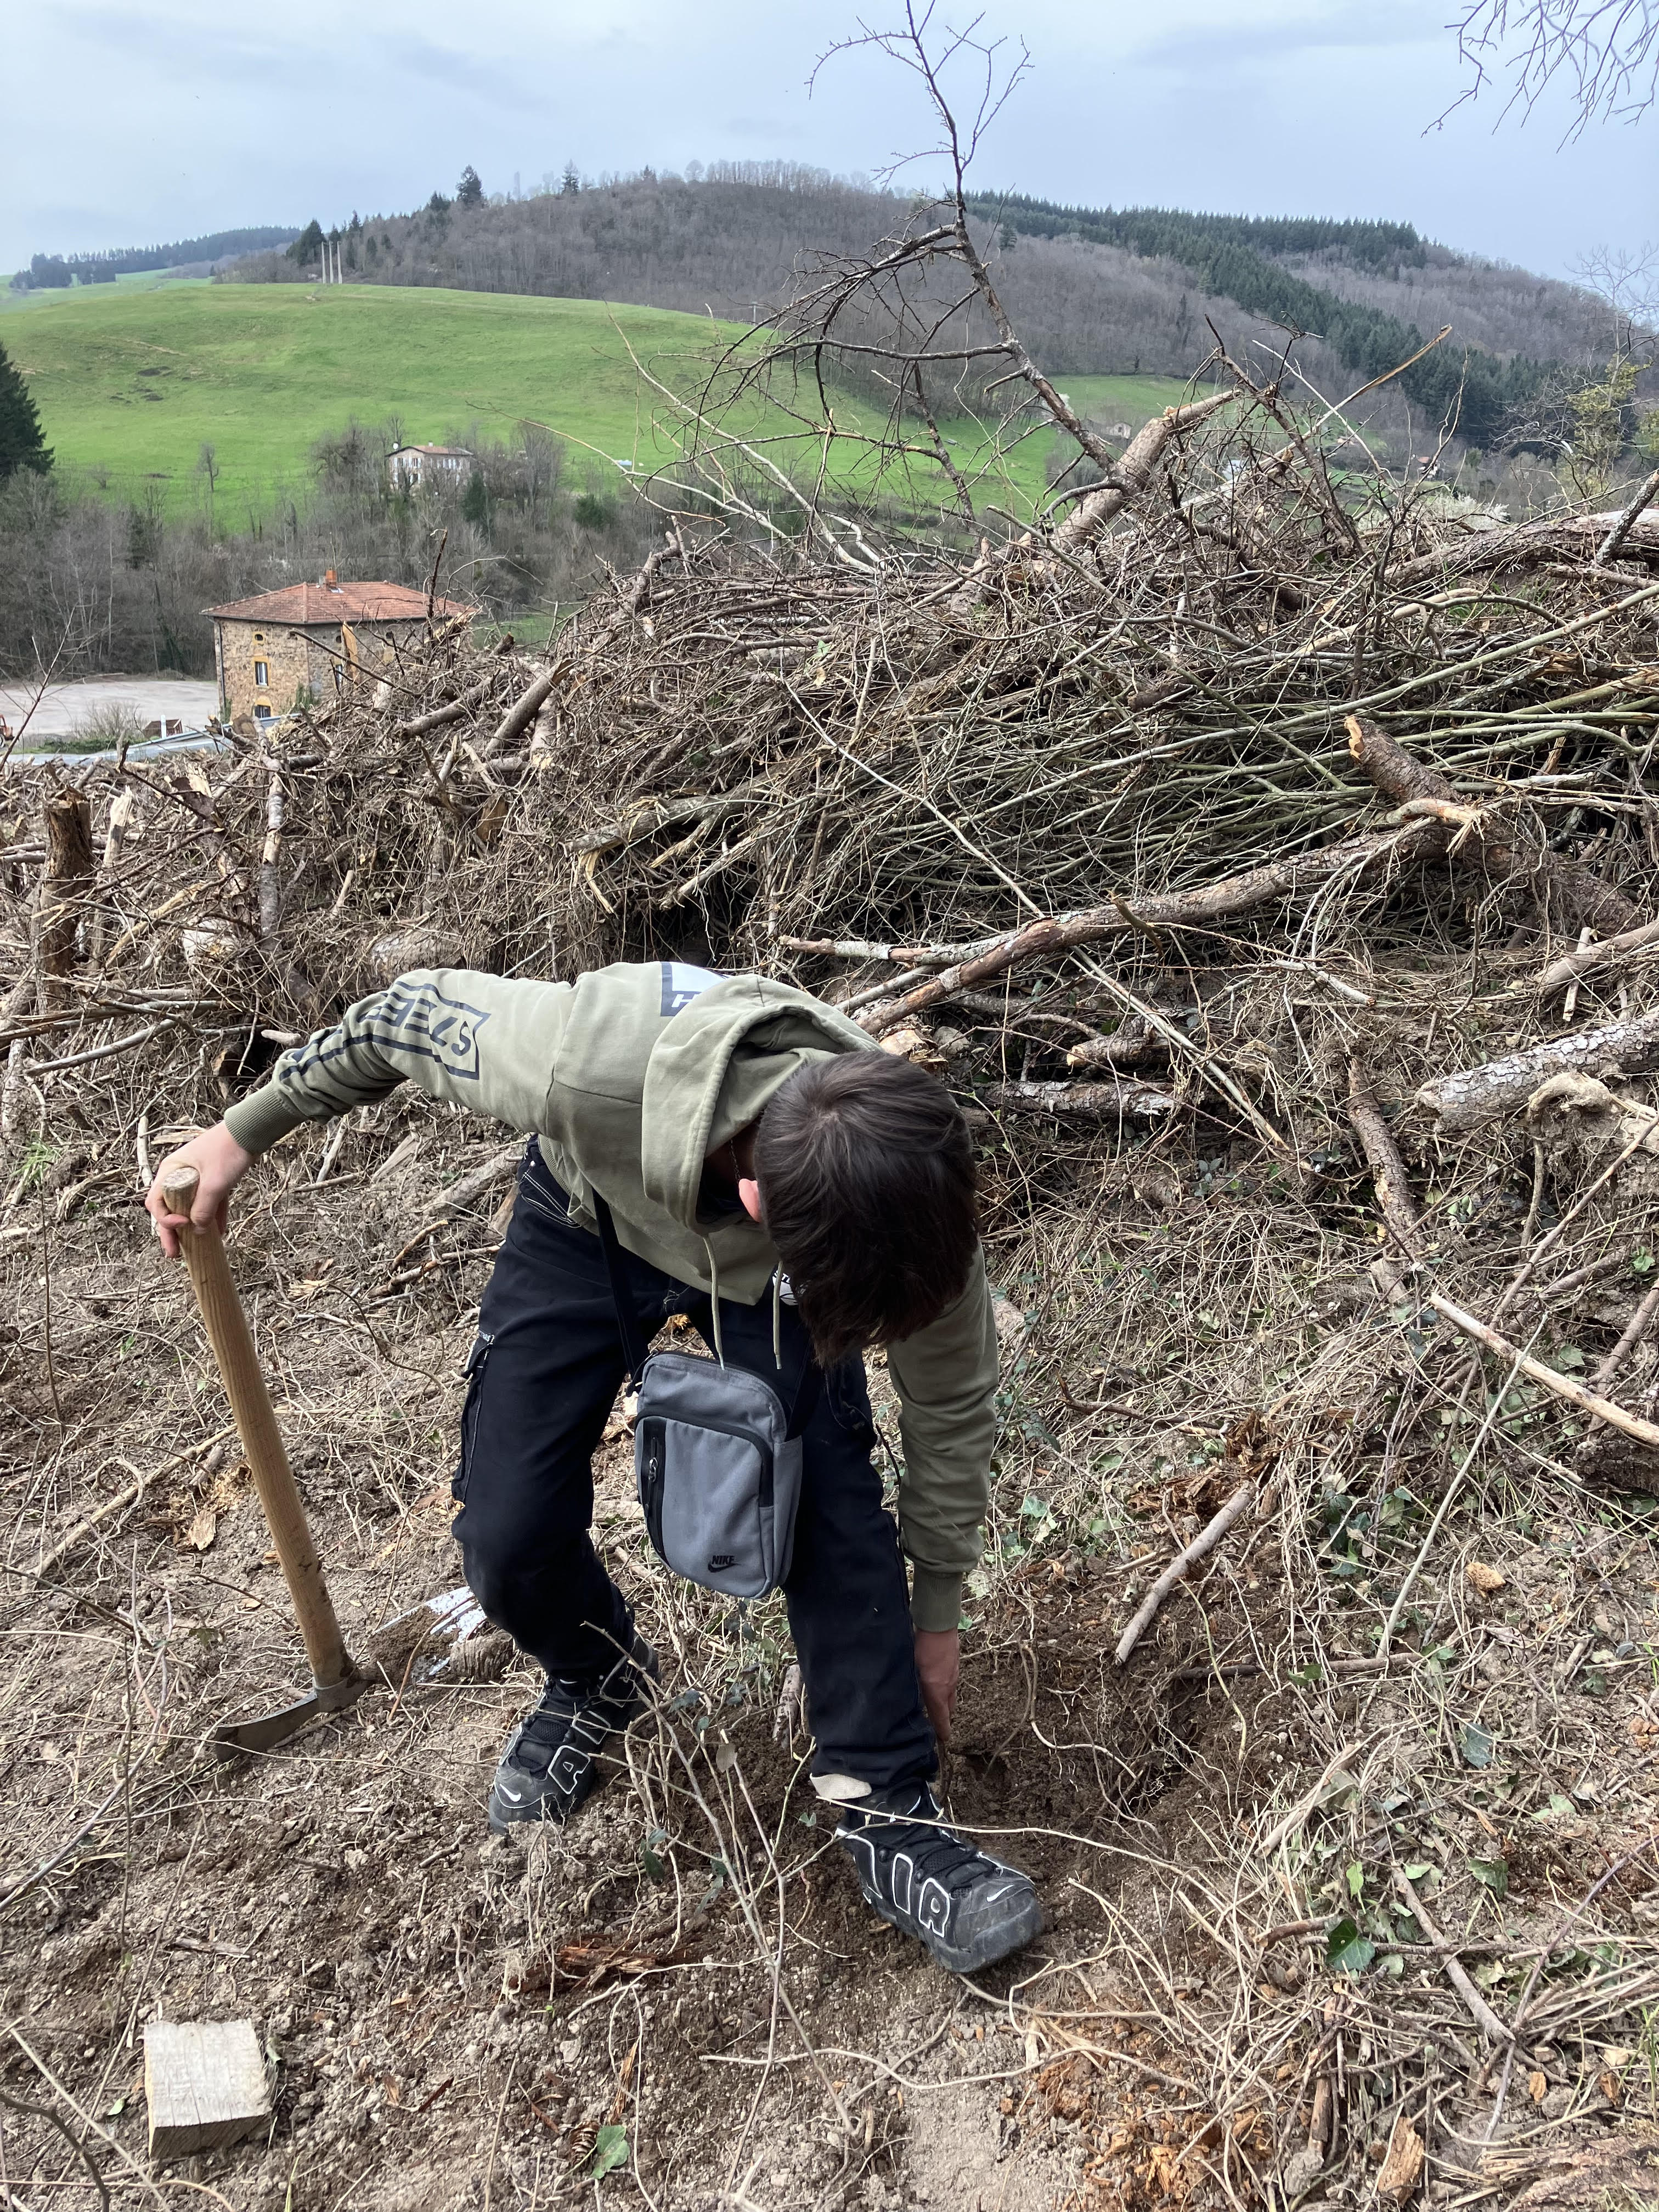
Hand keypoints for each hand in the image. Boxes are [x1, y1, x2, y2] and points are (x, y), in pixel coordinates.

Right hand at [145, 1122, 254, 1257]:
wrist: (250, 1132)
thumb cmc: (228, 1151)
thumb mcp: (214, 1184)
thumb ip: (203, 1208)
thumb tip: (196, 1230)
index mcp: (171, 1171)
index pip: (156, 1202)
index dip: (166, 1219)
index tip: (183, 1225)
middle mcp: (179, 1175)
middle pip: (169, 1208)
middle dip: (171, 1232)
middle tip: (174, 1253)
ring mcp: (196, 1178)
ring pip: (189, 1208)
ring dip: (190, 1228)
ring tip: (192, 1250)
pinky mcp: (213, 1181)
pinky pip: (208, 1203)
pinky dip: (211, 1217)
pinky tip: (217, 1234)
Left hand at [914, 1627, 959, 1746]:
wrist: (939, 1624)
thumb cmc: (922, 1646)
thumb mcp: (911, 1669)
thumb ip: (911, 1687)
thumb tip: (906, 1699)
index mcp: (937, 1690)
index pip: (941, 1716)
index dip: (942, 1729)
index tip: (944, 1739)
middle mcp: (949, 1684)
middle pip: (948, 1706)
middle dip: (943, 1716)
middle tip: (936, 1721)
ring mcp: (954, 1673)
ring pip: (950, 1693)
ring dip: (943, 1700)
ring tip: (934, 1702)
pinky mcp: (954, 1663)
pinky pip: (951, 1681)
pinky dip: (945, 1686)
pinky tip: (935, 1679)